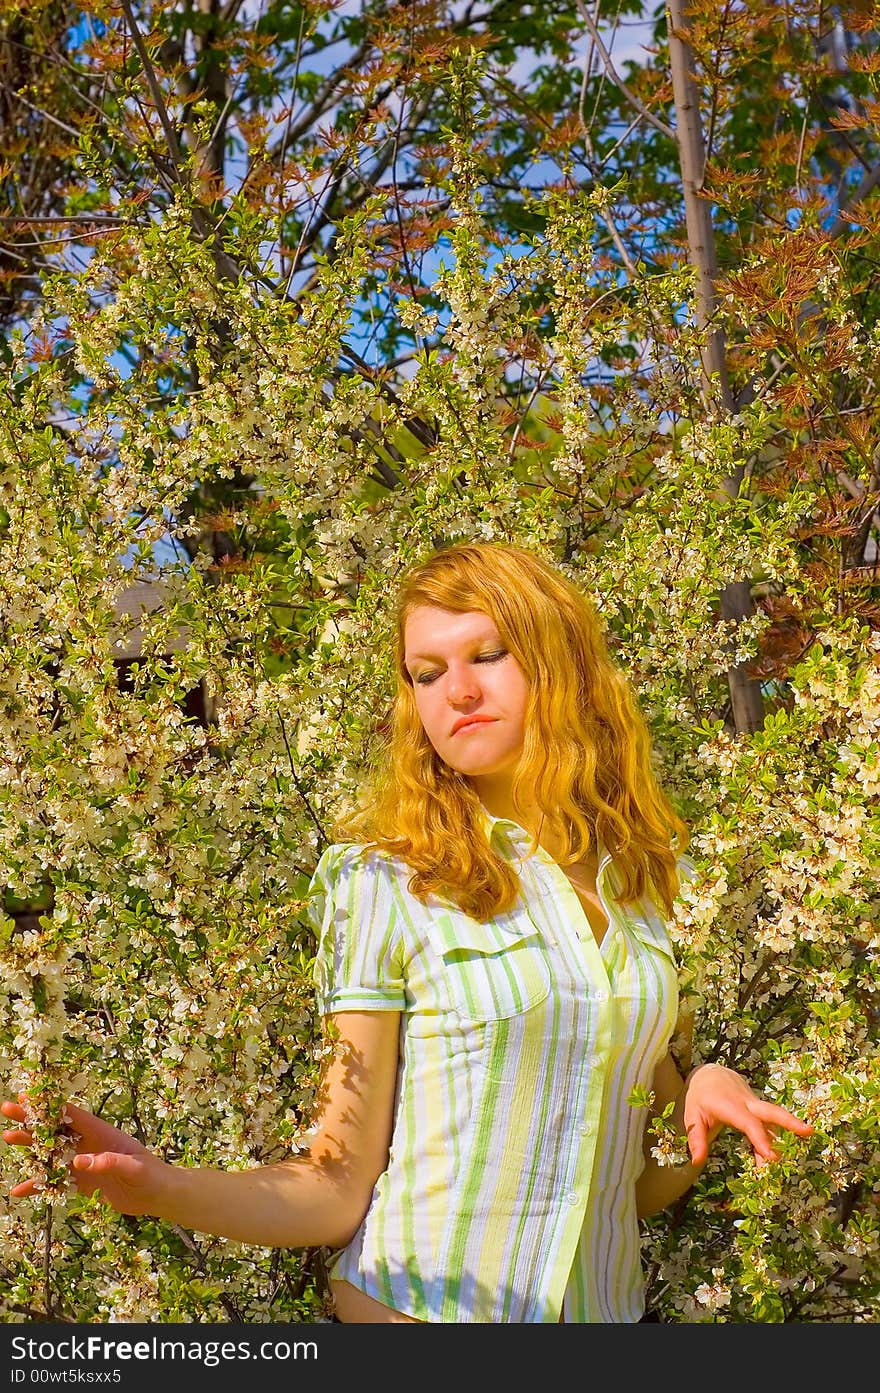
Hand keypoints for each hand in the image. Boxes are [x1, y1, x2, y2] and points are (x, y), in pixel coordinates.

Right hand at [1, 1094, 169, 1215]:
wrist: (159, 1196)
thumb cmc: (152, 1175)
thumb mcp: (135, 1168)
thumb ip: (110, 1163)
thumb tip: (80, 1161)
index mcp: (102, 1133)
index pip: (72, 1115)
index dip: (50, 1106)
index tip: (27, 1096)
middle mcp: (90, 1144)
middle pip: (56, 1130)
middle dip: (32, 1120)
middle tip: (7, 1109)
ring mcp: (85, 1162)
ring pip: (52, 1153)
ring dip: (31, 1147)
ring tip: (9, 1138)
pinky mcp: (84, 1181)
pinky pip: (58, 1181)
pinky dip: (40, 1185)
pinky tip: (19, 1190)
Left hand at [683, 1064, 813, 1168]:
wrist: (710, 1075)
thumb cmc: (700, 1097)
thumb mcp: (692, 1115)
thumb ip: (697, 1138)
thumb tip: (697, 1161)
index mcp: (731, 1105)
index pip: (749, 1123)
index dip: (760, 1139)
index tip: (771, 1156)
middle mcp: (747, 1103)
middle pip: (772, 1111)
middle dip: (790, 1122)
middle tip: (809, 1131)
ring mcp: (755, 1105)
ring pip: (774, 1120)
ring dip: (783, 1139)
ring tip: (785, 1162)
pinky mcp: (759, 1109)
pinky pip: (769, 1124)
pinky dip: (773, 1139)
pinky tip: (771, 1157)